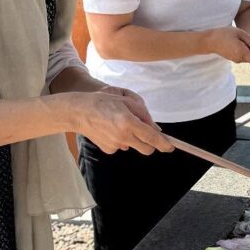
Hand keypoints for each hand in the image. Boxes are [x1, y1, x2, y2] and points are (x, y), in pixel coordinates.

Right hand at [57, 91, 173, 155]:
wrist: (79, 111)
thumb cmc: (103, 101)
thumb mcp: (126, 99)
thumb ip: (143, 113)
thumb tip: (156, 129)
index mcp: (128, 122)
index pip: (152, 138)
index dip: (164, 144)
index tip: (171, 147)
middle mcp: (122, 136)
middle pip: (146, 148)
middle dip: (151, 143)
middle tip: (147, 132)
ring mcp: (115, 145)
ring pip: (133, 145)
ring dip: (133, 137)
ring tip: (120, 123)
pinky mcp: (108, 149)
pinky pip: (122, 146)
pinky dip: (121, 139)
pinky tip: (111, 129)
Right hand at [204, 27, 249, 64]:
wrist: (210, 41)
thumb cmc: (224, 34)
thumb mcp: (239, 33)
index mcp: (242, 52)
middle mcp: (239, 58)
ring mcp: (236, 60)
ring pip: (249, 58)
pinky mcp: (234, 59)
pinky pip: (244, 57)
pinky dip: (248, 54)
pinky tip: (249, 47)